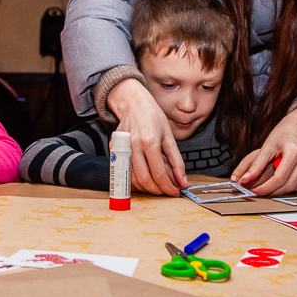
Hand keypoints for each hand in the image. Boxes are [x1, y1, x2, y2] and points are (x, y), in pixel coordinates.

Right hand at [107, 78, 185, 195]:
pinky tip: (146, 178)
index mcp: (149, 141)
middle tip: (167, 191)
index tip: (175, 192)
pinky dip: (135, 180)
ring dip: (146, 187)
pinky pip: (125, 172)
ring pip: (132, 178)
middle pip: (144, 179)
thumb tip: (183, 182)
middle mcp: (133, 146)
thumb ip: (177, 162)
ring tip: (158, 185)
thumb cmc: (153, 117)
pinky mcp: (114, 150)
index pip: (159, 173)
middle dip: (157, 191)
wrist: (134, 104)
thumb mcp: (169, 137)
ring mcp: (121, 148)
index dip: (168, 187)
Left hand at [231, 107, 296, 195]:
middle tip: (261, 191)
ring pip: (296, 186)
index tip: (255, 191)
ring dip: (282, 189)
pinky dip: (291, 184)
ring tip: (270, 185)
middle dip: (273, 191)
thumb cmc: (284, 132)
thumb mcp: (267, 145)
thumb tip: (243, 179)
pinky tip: (284, 177)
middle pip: (289, 185)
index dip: (266, 188)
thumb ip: (256, 164)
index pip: (279, 178)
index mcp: (294, 150)